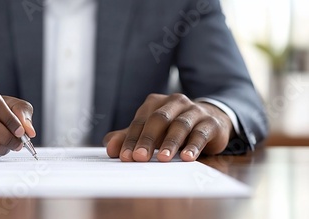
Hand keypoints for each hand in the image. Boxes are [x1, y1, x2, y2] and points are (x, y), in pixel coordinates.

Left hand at [104, 93, 233, 161]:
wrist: (210, 120)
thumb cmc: (172, 127)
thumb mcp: (149, 131)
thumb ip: (128, 138)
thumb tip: (110, 148)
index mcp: (156, 102)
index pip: (140, 121)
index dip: (131, 139)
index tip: (125, 157)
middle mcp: (175, 102)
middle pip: (158, 120)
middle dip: (147, 139)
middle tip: (139, 158)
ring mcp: (194, 111)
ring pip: (180, 125)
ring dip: (170, 143)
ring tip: (163, 159)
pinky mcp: (210, 123)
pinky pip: (200, 133)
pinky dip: (193, 146)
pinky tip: (186, 157)